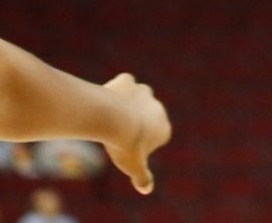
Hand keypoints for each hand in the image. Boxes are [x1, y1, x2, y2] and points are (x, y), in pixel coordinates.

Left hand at [101, 72, 170, 193]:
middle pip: (148, 116)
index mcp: (164, 128)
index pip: (157, 136)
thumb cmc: (125, 145)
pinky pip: (126, 82)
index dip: (143, 144)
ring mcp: (144, 92)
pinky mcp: (129, 82)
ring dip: (130, 103)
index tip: (128, 150)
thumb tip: (147, 189)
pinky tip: (108, 96)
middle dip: (136, 123)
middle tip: (117, 135)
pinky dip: (119, 87)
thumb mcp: (133, 166)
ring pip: (139, 96)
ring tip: (111, 116)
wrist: (112, 120)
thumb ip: (142, 177)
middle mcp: (158, 108)